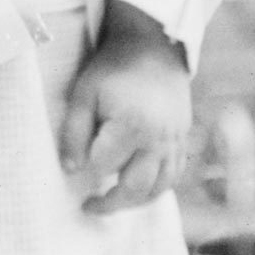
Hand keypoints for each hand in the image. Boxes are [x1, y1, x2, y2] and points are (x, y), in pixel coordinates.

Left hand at [60, 5, 191, 212]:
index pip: (105, 165)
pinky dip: (156, 189)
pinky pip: (174, 176)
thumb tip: (71, 170)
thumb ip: (74, 132)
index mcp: (131, 124)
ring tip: (112, 201)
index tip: (74, 170)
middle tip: (90, 206)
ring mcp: (174, 141)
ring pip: (158, 188)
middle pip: (136, 187)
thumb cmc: (113, 69)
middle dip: (111, 203)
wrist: (154, 48)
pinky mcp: (183, 140)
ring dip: (135, 202)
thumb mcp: (84, 93)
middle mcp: (157, 138)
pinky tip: (138, 190)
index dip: (87, 169)